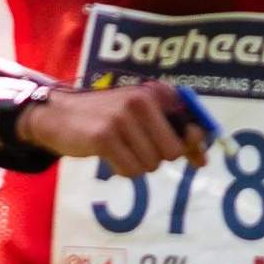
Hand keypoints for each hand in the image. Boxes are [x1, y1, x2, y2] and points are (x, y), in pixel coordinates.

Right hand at [25, 79, 208, 176]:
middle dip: (158, 157)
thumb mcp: (143, 115)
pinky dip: (122, 170)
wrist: (60, 115)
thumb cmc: (107, 117)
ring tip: (120, 148)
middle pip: (173, 151)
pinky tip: (109, 155)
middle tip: (137, 146)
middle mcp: (142, 100)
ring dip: (137, 164)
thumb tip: (202, 161)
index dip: (194, 146)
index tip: (195, 159)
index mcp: (157, 92)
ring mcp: (123, 117)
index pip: (192, 125)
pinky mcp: (105, 137)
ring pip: (151, 164)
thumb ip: (175, 134)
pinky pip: (131, 171)